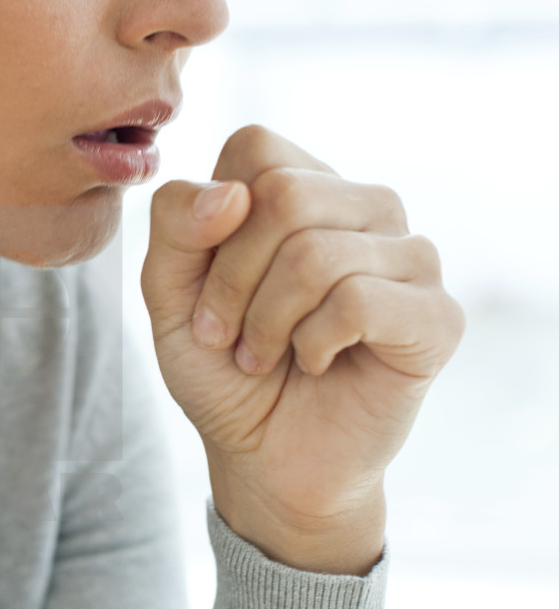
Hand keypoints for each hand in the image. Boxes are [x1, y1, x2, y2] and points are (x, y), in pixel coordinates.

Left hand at [139, 126, 464, 573]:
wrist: (265, 460)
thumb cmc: (223, 370)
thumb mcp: (170, 295)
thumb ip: (177, 228)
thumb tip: (231, 193)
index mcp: (307, 184)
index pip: (256, 147)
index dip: (212, 222)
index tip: (205, 290)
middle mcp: (367, 207)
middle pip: (284, 195)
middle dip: (233, 281)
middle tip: (228, 337)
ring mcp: (411, 257)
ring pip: (318, 252)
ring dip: (267, 322)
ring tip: (264, 356)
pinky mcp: (437, 316)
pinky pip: (359, 301)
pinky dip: (314, 344)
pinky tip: (317, 364)